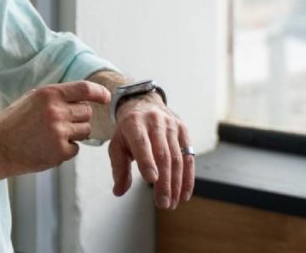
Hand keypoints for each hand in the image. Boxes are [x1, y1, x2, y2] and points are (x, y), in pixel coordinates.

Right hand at [0, 81, 110, 175]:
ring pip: (85, 131)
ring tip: (52, 135)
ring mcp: (59, 132)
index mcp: (49, 94)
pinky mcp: (60, 151)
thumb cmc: (12, 123)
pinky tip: (48, 147)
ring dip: (75, 133)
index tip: (106, 98)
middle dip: (79, 118)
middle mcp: (56, 111)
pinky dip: (66, 149)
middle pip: (87, 112)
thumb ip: (54, 96)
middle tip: (62, 123)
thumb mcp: (31, 100)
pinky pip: (76, 148)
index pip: (84, 89)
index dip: (99, 92)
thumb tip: (81, 96)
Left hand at [108, 93, 193, 209]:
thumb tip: (119, 191)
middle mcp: (154, 122)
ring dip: (176, 184)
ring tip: (172, 203)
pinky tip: (184, 194)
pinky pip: (188, 157)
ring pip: (177, 158)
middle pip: (163, 155)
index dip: (147, 161)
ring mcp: (171, 125)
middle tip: (163, 204)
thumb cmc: (128, 129)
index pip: (142, 143)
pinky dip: (188, 178)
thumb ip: (118, 168)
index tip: (151, 180)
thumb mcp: (117, 143)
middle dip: (164, 182)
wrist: (143, 103)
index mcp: (134, 123)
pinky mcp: (183, 130)